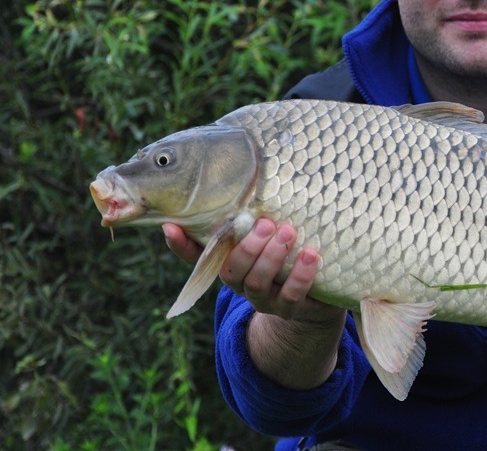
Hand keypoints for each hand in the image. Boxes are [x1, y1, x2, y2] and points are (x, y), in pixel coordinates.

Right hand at [163, 217, 342, 324]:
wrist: (316, 296)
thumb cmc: (288, 254)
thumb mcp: (271, 235)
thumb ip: (254, 216)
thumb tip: (242, 177)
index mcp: (230, 264)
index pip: (198, 257)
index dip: (181, 245)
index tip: (170, 225)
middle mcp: (242, 284)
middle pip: (231, 271)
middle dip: (247, 247)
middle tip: (266, 223)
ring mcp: (265, 300)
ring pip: (258, 284)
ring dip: (272, 257)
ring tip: (289, 232)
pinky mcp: (291, 309)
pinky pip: (291, 296)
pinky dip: (300, 275)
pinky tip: (310, 254)